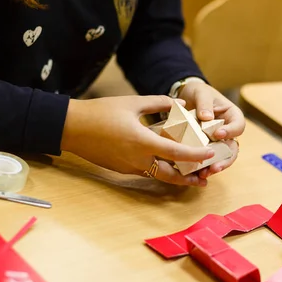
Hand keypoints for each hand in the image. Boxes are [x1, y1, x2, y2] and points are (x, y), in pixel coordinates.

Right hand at [60, 96, 214, 185]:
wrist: (71, 128)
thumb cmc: (101, 112)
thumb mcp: (132, 103)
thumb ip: (159, 103)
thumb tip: (179, 104)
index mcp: (142, 142)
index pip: (176, 153)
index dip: (195, 155)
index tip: (209, 154)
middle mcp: (137, 160)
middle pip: (169, 175)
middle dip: (188, 179)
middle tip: (204, 178)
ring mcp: (128, 167)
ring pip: (157, 175)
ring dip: (174, 175)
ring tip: (190, 174)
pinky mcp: (121, 169)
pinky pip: (145, 171)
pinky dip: (158, 169)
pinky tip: (164, 161)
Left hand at [177, 81, 244, 178]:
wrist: (186, 97)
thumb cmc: (198, 93)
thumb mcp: (201, 93)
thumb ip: (204, 103)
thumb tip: (207, 118)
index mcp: (232, 116)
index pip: (238, 125)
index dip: (231, 131)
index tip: (218, 134)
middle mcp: (228, 131)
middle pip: (233, 148)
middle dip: (225, 160)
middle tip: (215, 167)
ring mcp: (217, 142)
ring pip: (222, 158)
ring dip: (215, 167)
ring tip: (205, 174)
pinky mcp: (206, 148)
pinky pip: (207, 159)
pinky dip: (203, 167)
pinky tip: (195, 174)